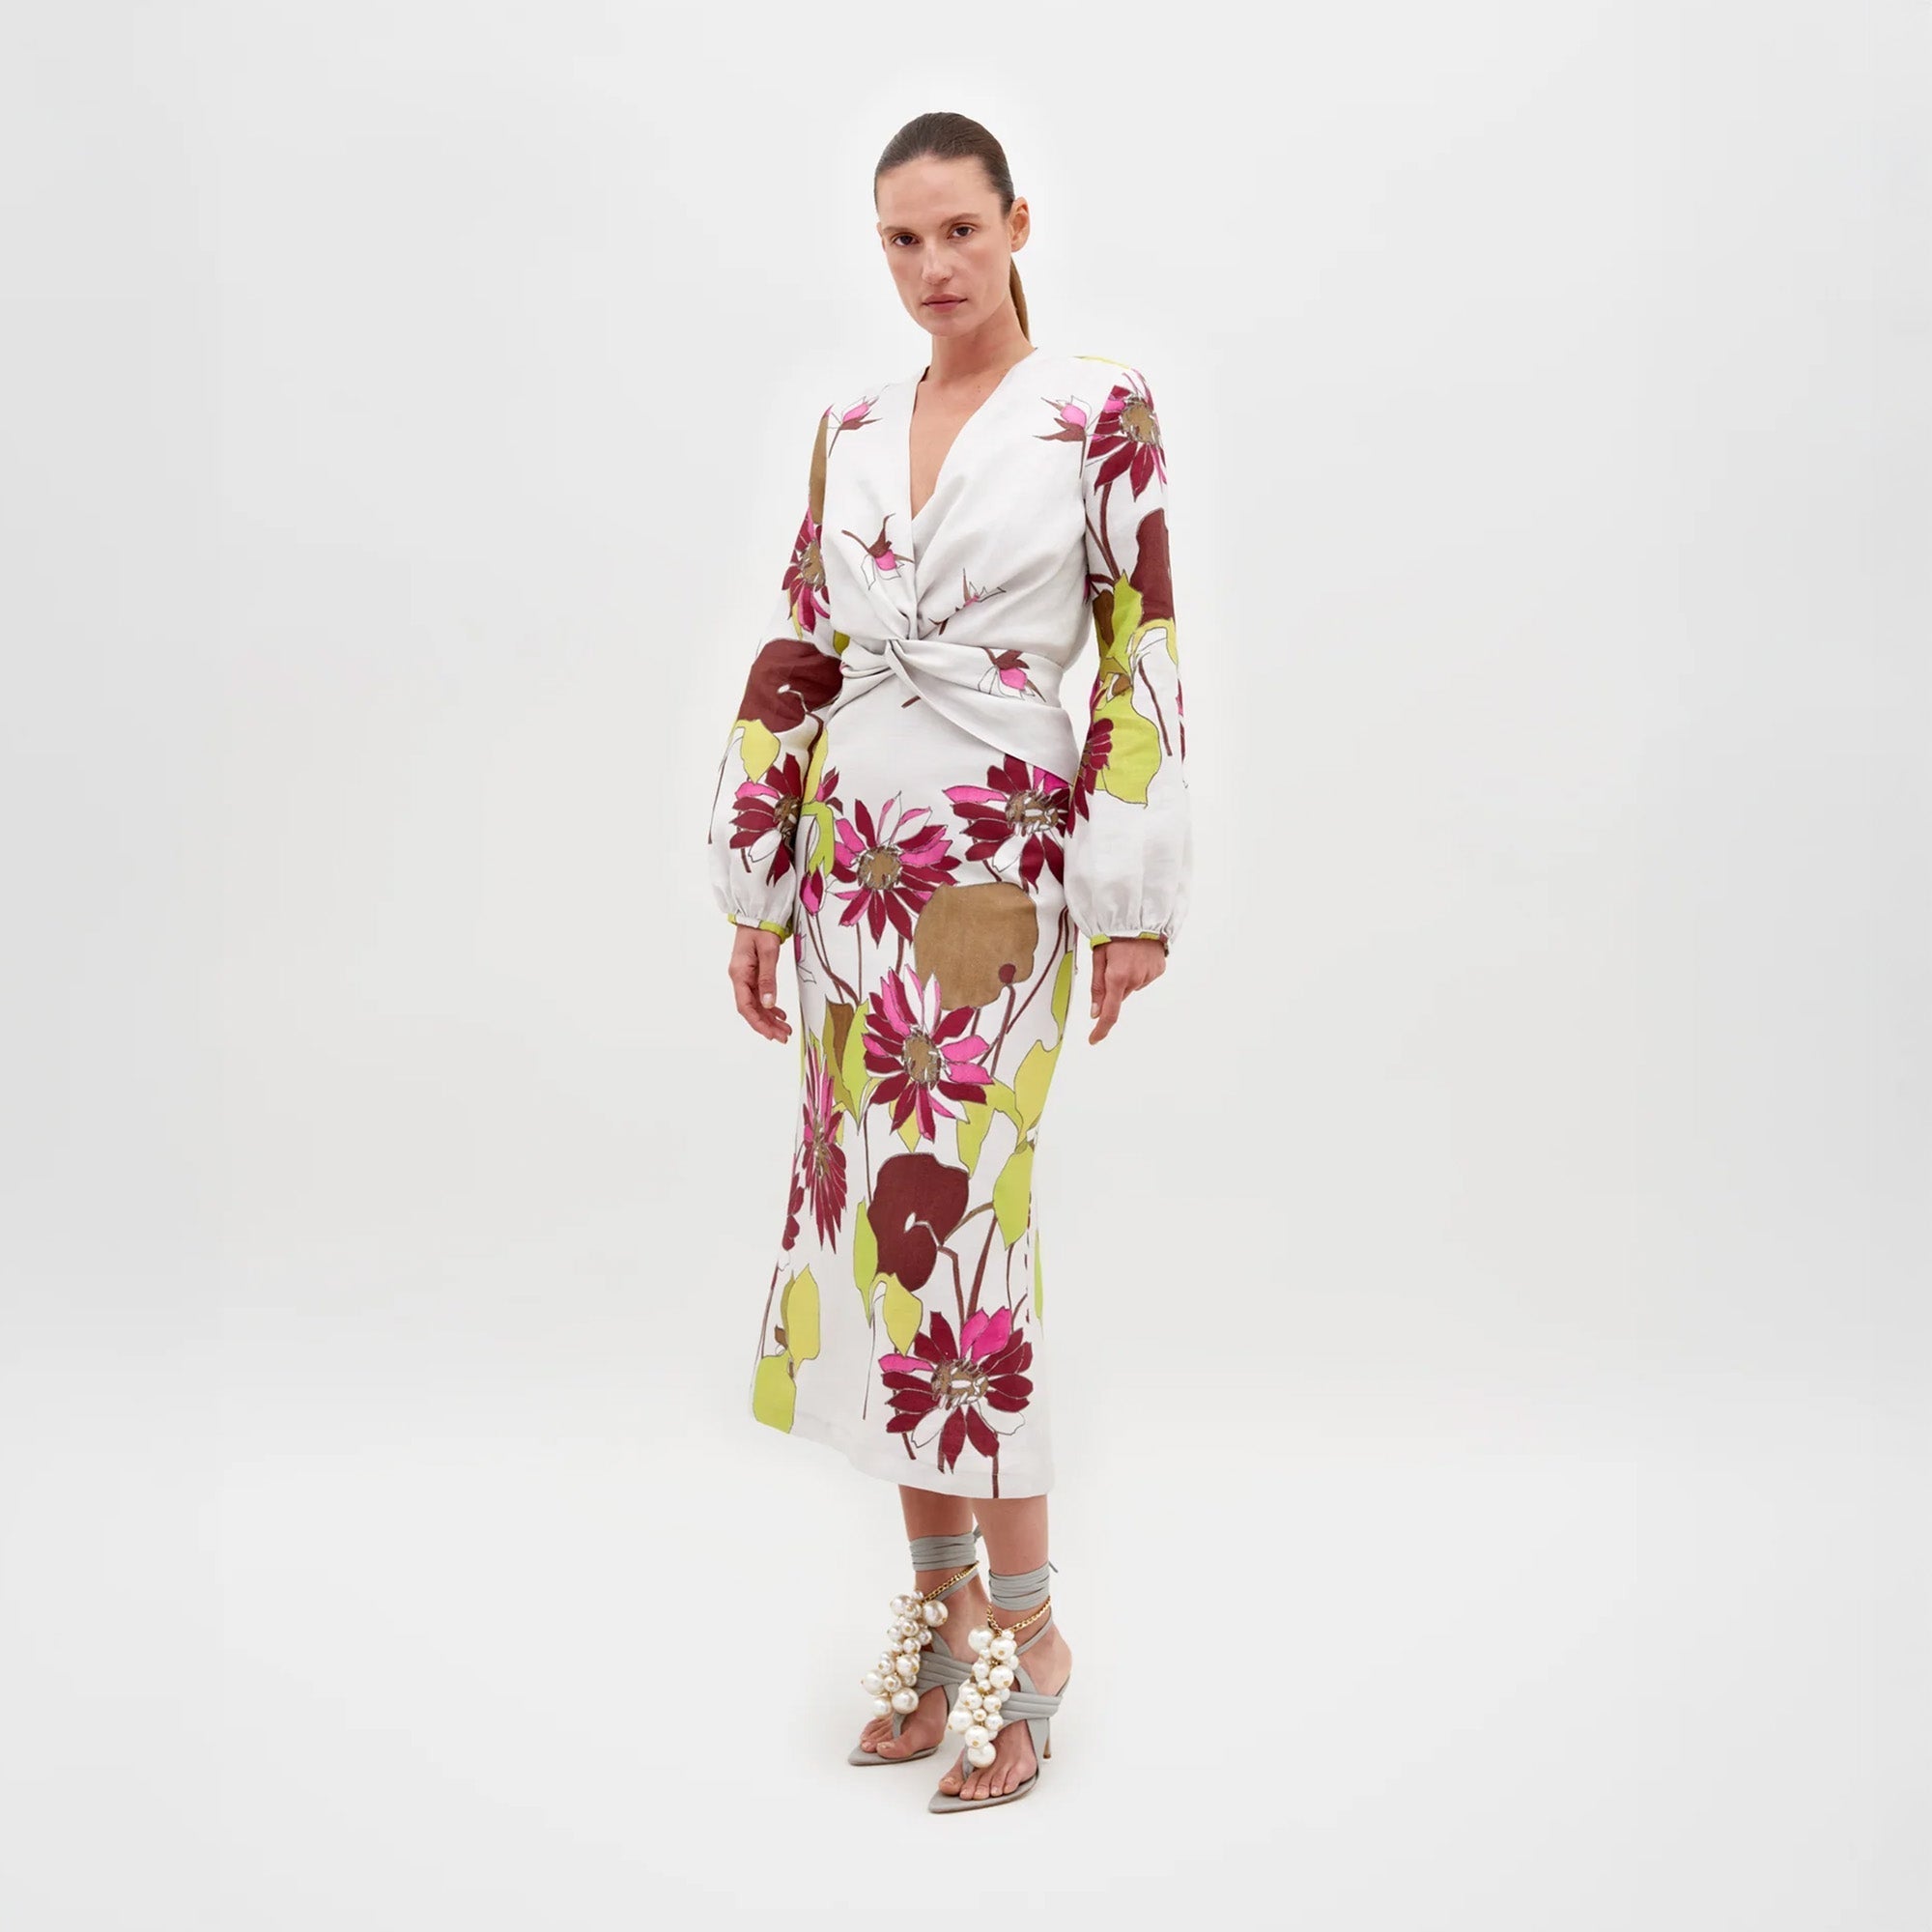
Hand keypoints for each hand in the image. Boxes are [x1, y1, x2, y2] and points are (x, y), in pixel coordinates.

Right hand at [728, 924, 791, 1042]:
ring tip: (785, 1029)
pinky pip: (759, 995)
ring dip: (770, 1018)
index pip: (745, 1006)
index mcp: (739, 974)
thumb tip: (769, 1004)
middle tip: (784, 1037)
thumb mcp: (768, 952)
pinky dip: (770, 1006)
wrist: (757, 914)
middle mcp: (739, 978)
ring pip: (756, 1004)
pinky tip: (780, 1014)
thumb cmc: (761, 928)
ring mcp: (745, 976)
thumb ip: (768, 979)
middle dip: (767, 1025)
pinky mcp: (752, 974)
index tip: (771, 1035)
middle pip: (751, 1009)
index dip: (758, 1023)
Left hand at [1088, 936, 1166, 1043]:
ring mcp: (1149, 975)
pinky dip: (1138, 971)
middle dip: (1112, 987)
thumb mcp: (1098, 956)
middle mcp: (1135, 980)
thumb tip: (1095, 1013)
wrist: (1141, 914)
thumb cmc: (1114, 932)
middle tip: (1110, 963)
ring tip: (1126, 955)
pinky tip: (1137, 956)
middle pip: (1119, 995)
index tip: (1094, 1039)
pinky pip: (1143, 978)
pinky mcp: (1159, 970)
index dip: (1101, 1029)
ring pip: (1131, 986)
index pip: (1110, 1012)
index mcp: (1117, 977)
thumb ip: (1097, 986)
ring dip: (1126, 977)